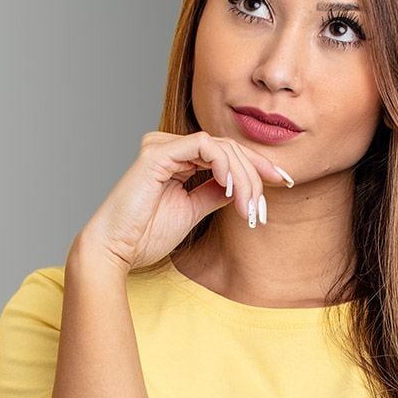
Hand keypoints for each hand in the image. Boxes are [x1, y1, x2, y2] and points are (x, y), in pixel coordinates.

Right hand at [80, 131, 293, 271]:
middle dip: (255, 175)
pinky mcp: (156, 152)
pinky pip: (204, 147)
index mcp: (175, 160)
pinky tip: (232, 189)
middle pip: (227, 148)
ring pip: (220, 147)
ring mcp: (161, 147)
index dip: (257, 167)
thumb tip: (244, 185)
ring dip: (244, 177)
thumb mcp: (193, 211)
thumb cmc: (144, 236)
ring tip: (249, 208)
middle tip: (263, 208)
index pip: (224, 153)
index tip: (282, 184)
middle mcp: (167, 148)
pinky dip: (224, 166)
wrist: (115, 251)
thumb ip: (215, 193)